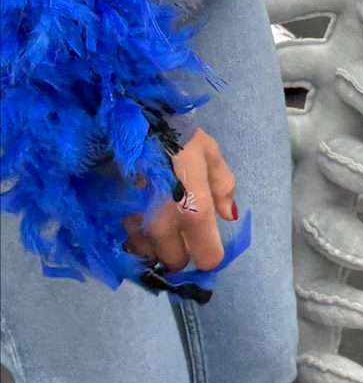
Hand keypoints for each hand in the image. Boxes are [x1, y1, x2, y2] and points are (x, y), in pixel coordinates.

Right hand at [124, 128, 237, 273]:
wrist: (133, 121)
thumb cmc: (177, 136)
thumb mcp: (210, 154)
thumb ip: (223, 188)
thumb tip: (229, 216)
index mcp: (195, 211)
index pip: (207, 258)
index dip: (209, 253)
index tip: (206, 242)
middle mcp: (165, 225)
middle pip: (175, 260)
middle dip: (180, 250)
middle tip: (180, 230)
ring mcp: (137, 223)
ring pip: (148, 252)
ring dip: (154, 245)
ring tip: (158, 221)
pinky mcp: (113, 217)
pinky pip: (126, 240)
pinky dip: (133, 235)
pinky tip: (137, 217)